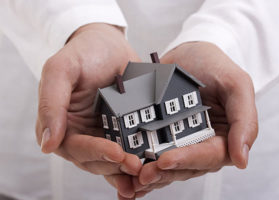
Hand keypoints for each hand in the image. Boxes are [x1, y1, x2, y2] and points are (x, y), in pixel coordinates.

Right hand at [35, 23, 141, 197]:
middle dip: (116, 166)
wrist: (108, 44)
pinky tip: (150, 168)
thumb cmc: (83, 52)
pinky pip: (128, 150)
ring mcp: (102, 133)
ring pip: (112, 161)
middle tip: (137, 167)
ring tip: (146, 175)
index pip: (76, 147)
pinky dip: (137, 161)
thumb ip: (51, 103)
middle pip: (95, 161)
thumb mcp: (61, 69)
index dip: (96, 153)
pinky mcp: (121, 130)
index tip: (117, 153)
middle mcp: (81, 133)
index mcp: (61, 124)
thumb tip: (47, 144)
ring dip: (127, 171)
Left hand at [131, 42, 257, 197]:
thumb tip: (242, 161)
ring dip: (151, 175)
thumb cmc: (214, 66)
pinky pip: (154, 155)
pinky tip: (126, 174)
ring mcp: (181, 142)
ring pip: (168, 167)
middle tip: (142, 175)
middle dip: (164, 173)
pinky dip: (142, 165)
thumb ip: (245, 120)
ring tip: (131, 179)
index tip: (165, 160)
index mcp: (224, 137)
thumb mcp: (236, 84)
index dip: (188, 160)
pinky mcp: (162, 136)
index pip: (209, 156)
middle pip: (186, 167)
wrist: (188, 54)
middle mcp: (202, 144)